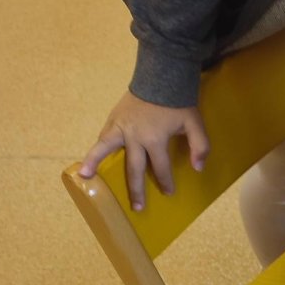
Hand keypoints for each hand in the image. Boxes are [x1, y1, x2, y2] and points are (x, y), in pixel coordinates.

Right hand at [79, 92, 209, 210]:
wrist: (160, 77)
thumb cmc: (178, 103)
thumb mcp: (194, 123)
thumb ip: (200, 146)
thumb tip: (198, 168)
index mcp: (155, 139)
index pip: (160, 167)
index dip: (165, 181)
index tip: (168, 192)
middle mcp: (134, 136)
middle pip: (134, 168)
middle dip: (136, 189)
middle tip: (137, 208)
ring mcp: (121, 127)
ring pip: (105, 149)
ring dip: (94, 163)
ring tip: (85, 177)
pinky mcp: (113, 119)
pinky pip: (103, 138)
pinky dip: (96, 149)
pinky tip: (90, 160)